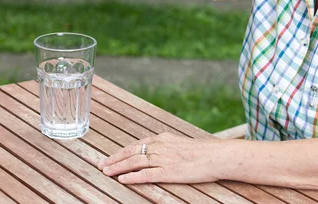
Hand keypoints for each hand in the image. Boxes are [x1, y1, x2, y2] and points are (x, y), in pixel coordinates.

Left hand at [98, 132, 223, 183]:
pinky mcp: (168, 172)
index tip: (111, 157)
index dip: (121, 151)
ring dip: (118, 167)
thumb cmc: (203, 151)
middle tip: (101, 165)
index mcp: (163, 139)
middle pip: (131, 152)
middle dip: (114, 159)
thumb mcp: (182, 144)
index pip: (137, 144)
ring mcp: (163, 159)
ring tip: (106, 173)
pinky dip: (132, 176)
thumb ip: (168, 146)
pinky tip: (123, 179)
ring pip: (134, 162)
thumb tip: (158, 151)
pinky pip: (146, 174)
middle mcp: (160, 146)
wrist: (217, 155)